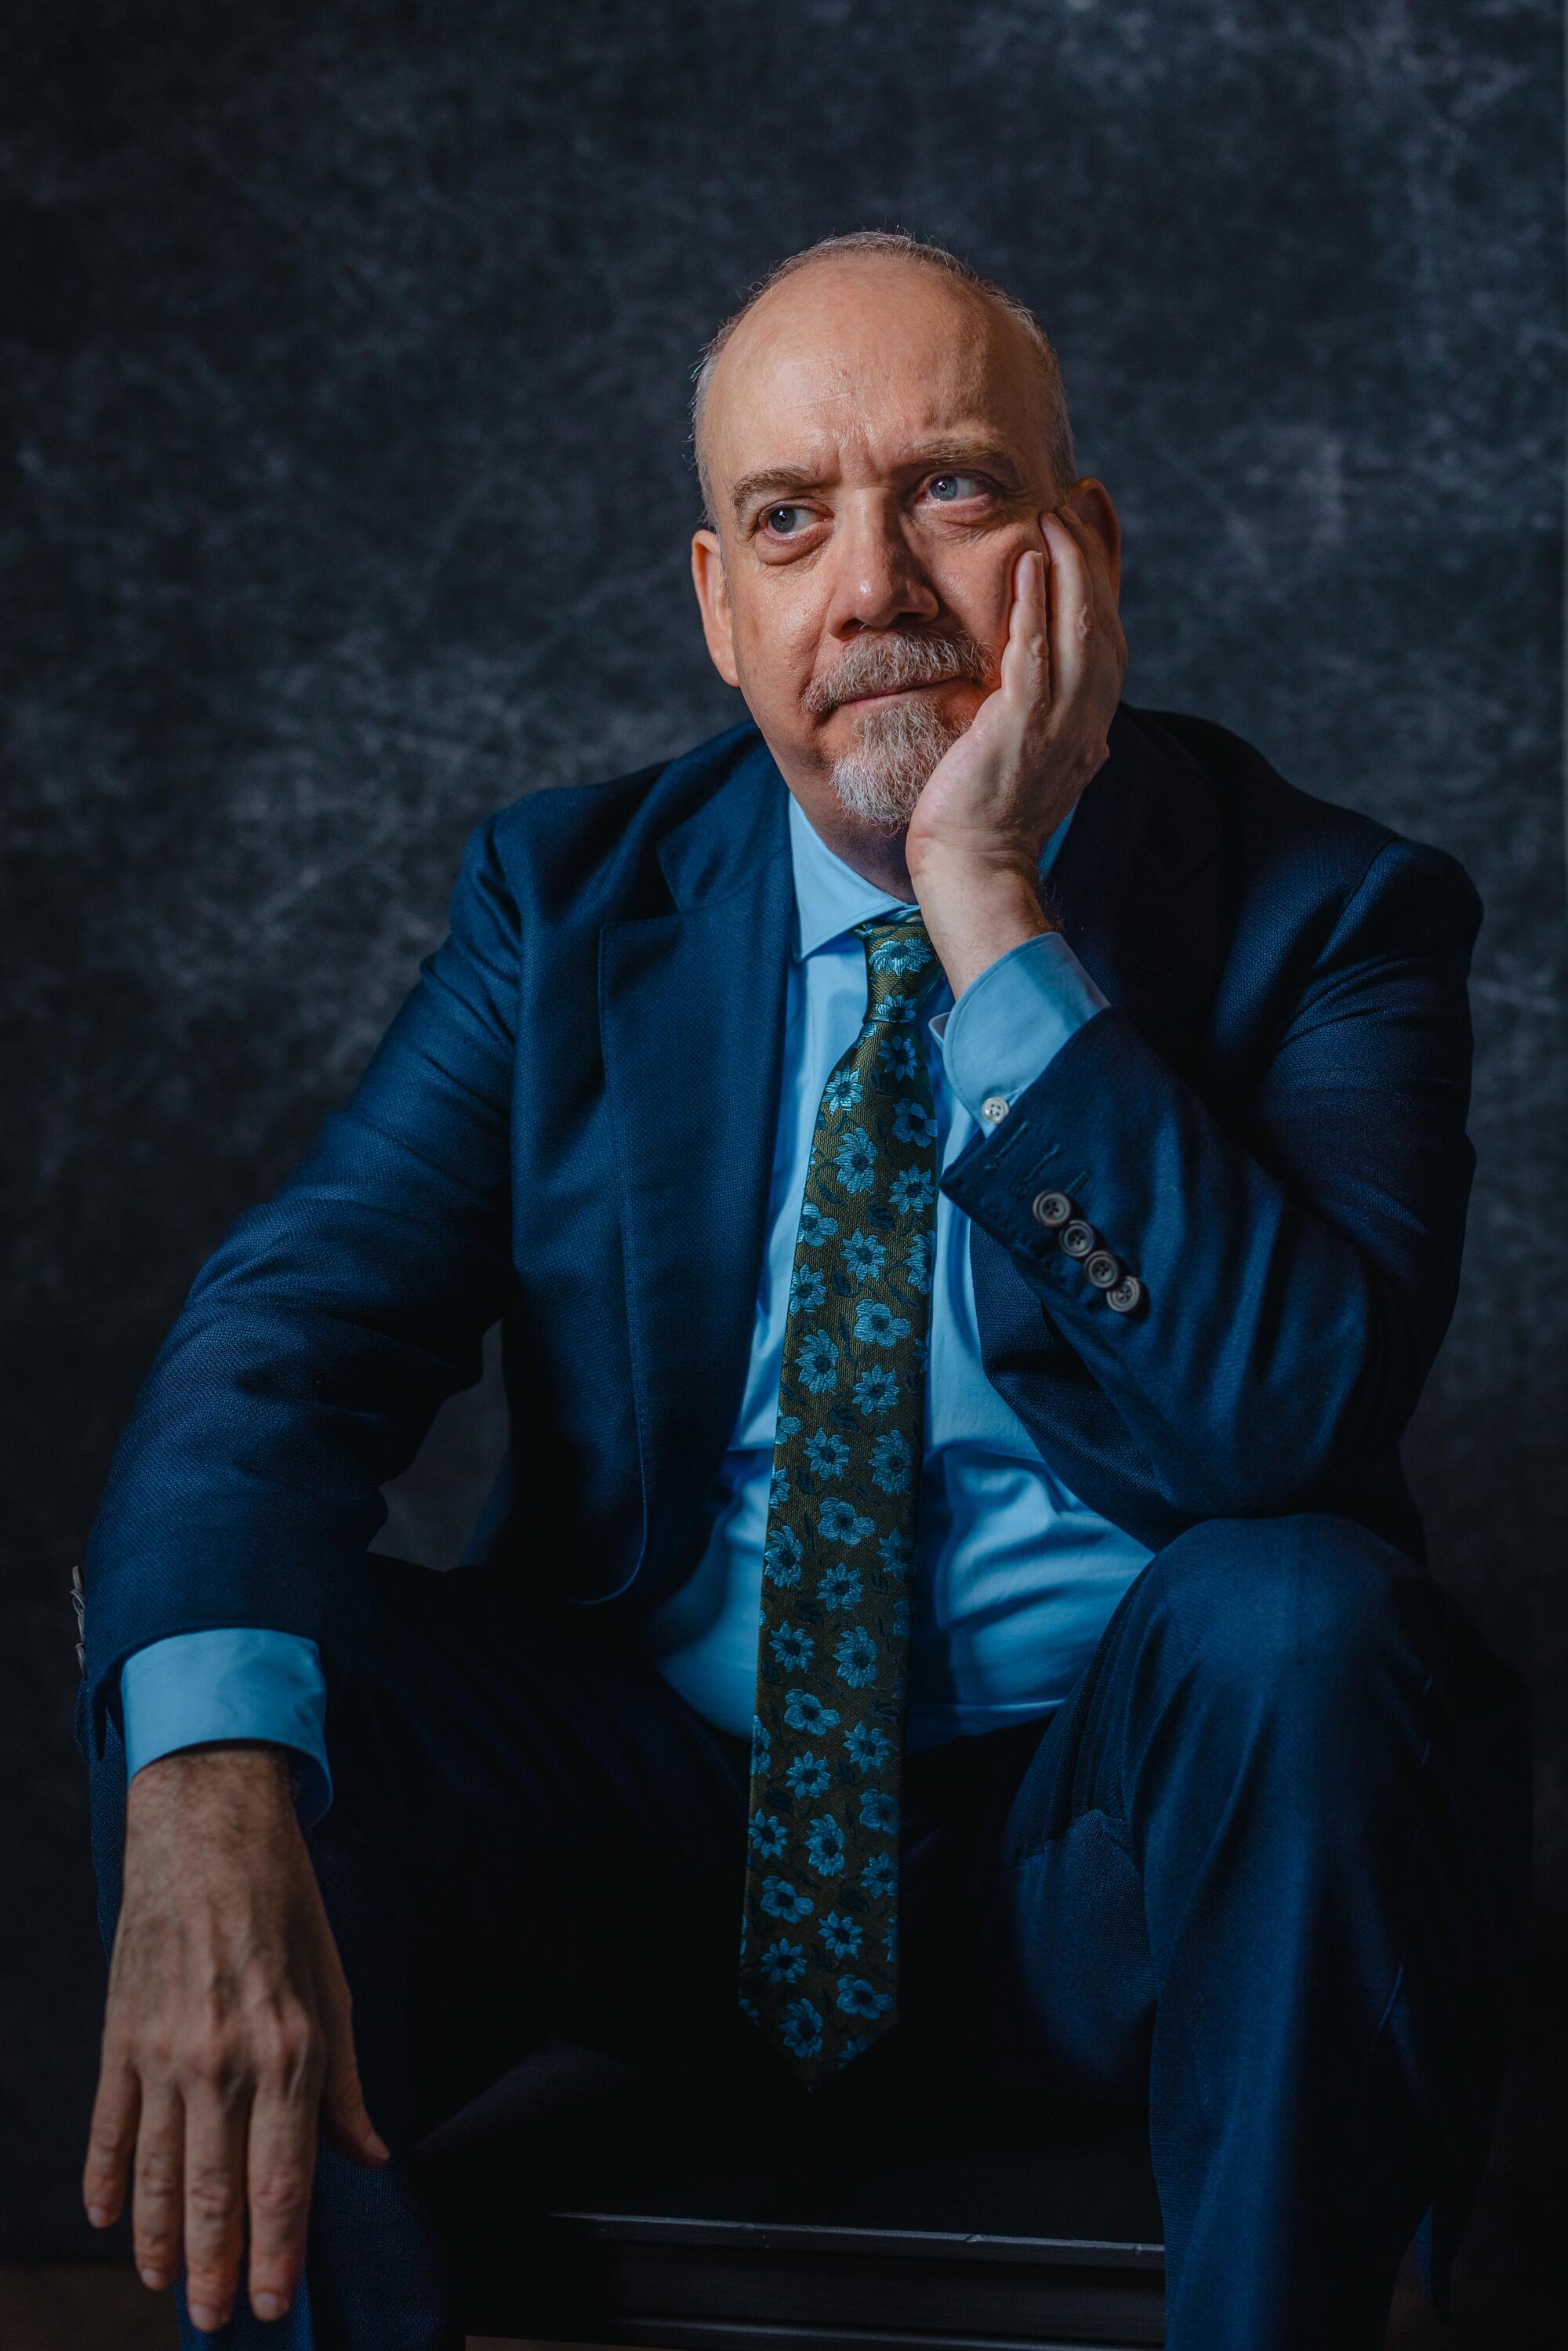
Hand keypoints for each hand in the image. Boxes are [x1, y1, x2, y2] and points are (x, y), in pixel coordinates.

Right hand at [83, 1744, 387, 2332]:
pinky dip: (106, 2180)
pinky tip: (107, 2222)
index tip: (272, 2303)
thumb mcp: (336, 1983)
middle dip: (217, 2268)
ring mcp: (163, 2054)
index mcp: (289, 2048)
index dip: (278, 2251)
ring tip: (167, 2288)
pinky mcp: (120, 2038)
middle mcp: (224, 2061)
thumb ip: (345, 2083)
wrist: (205, 1827)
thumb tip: (370, 2155)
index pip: (283, 2179)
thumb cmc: (282, 1900)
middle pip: (218, 2192)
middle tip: (215, 2323)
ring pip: (159, 2174)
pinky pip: (109, 2128)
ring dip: (161, 2241)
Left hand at [907, 504, 1126, 997]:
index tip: (1091, 524)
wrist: (974, 871)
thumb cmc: (988, 822)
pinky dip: (1035, 605)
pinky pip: (1034, 654)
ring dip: (1069, 564)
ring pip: (1079, 626)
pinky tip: (1028, 562)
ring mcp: (1058, 724)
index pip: (1107, 634)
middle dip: (1093, 552)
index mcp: (1090, 725)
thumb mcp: (1032, 765)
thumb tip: (1073, 714)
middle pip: (1103, 618)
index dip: (1103, 575)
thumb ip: (1050, 726)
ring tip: (1053, 512)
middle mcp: (1087, 720)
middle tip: (1077, 498)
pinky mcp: (1020, 728)